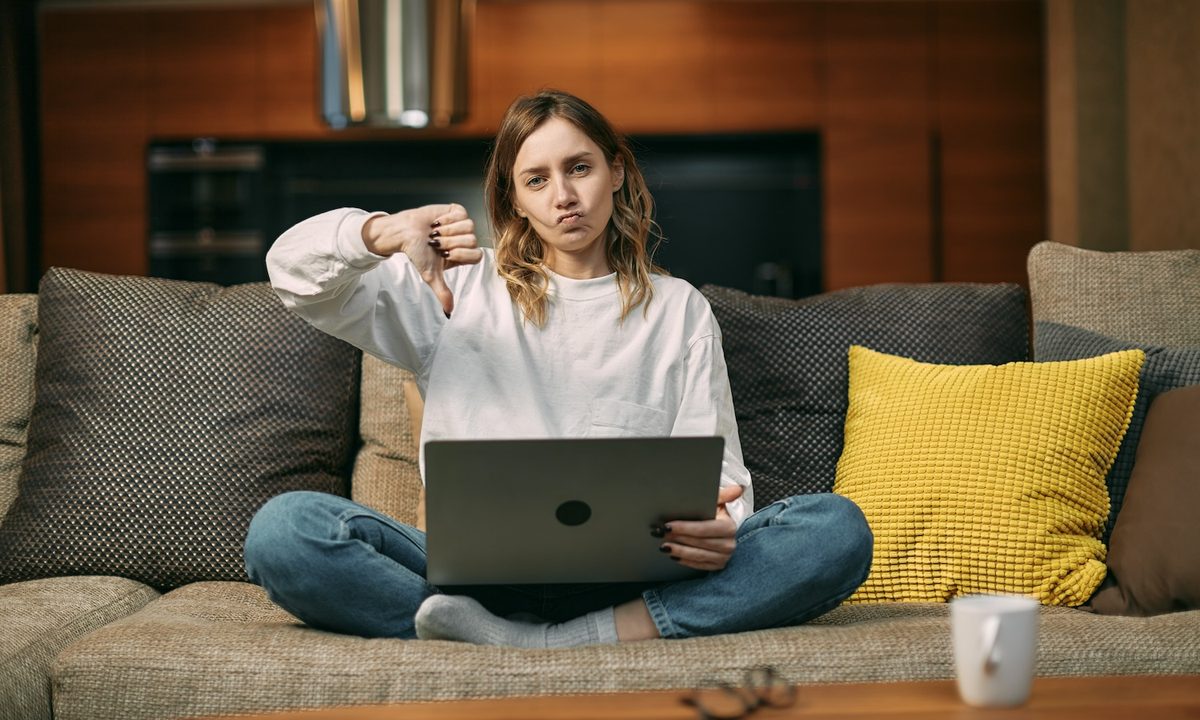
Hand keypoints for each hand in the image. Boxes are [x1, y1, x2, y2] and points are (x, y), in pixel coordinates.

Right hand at [361, 203, 481, 314]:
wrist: (404, 233)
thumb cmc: (418, 253)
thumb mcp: (430, 275)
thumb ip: (443, 293)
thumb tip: (448, 314)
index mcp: (464, 256)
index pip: (476, 256)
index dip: (460, 254)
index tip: (443, 255)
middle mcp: (466, 241)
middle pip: (472, 240)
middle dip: (450, 242)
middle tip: (435, 243)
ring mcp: (463, 225)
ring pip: (468, 227)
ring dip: (447, 230)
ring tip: (434, 233)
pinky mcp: (457, 211)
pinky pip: (461, 214)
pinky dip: (446, 218)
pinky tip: (436, 222)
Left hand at [656, 485, 742, 571]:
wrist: (719, 529)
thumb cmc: (715, 514)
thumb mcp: (718, 502)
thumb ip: (723, 495)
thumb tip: (738, 489)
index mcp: (729, 527)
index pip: (704, 528)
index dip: (685, 528)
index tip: (668, 525)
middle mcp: (729, 544)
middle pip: (699, 542)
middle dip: (678, 538)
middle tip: (661, 533)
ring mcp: (724, 557)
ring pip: (698, 555)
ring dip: (679, 550)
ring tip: (664, 546)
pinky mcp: (717, 566)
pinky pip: (699, 565)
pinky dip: (685, 561)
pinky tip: (674, 555)